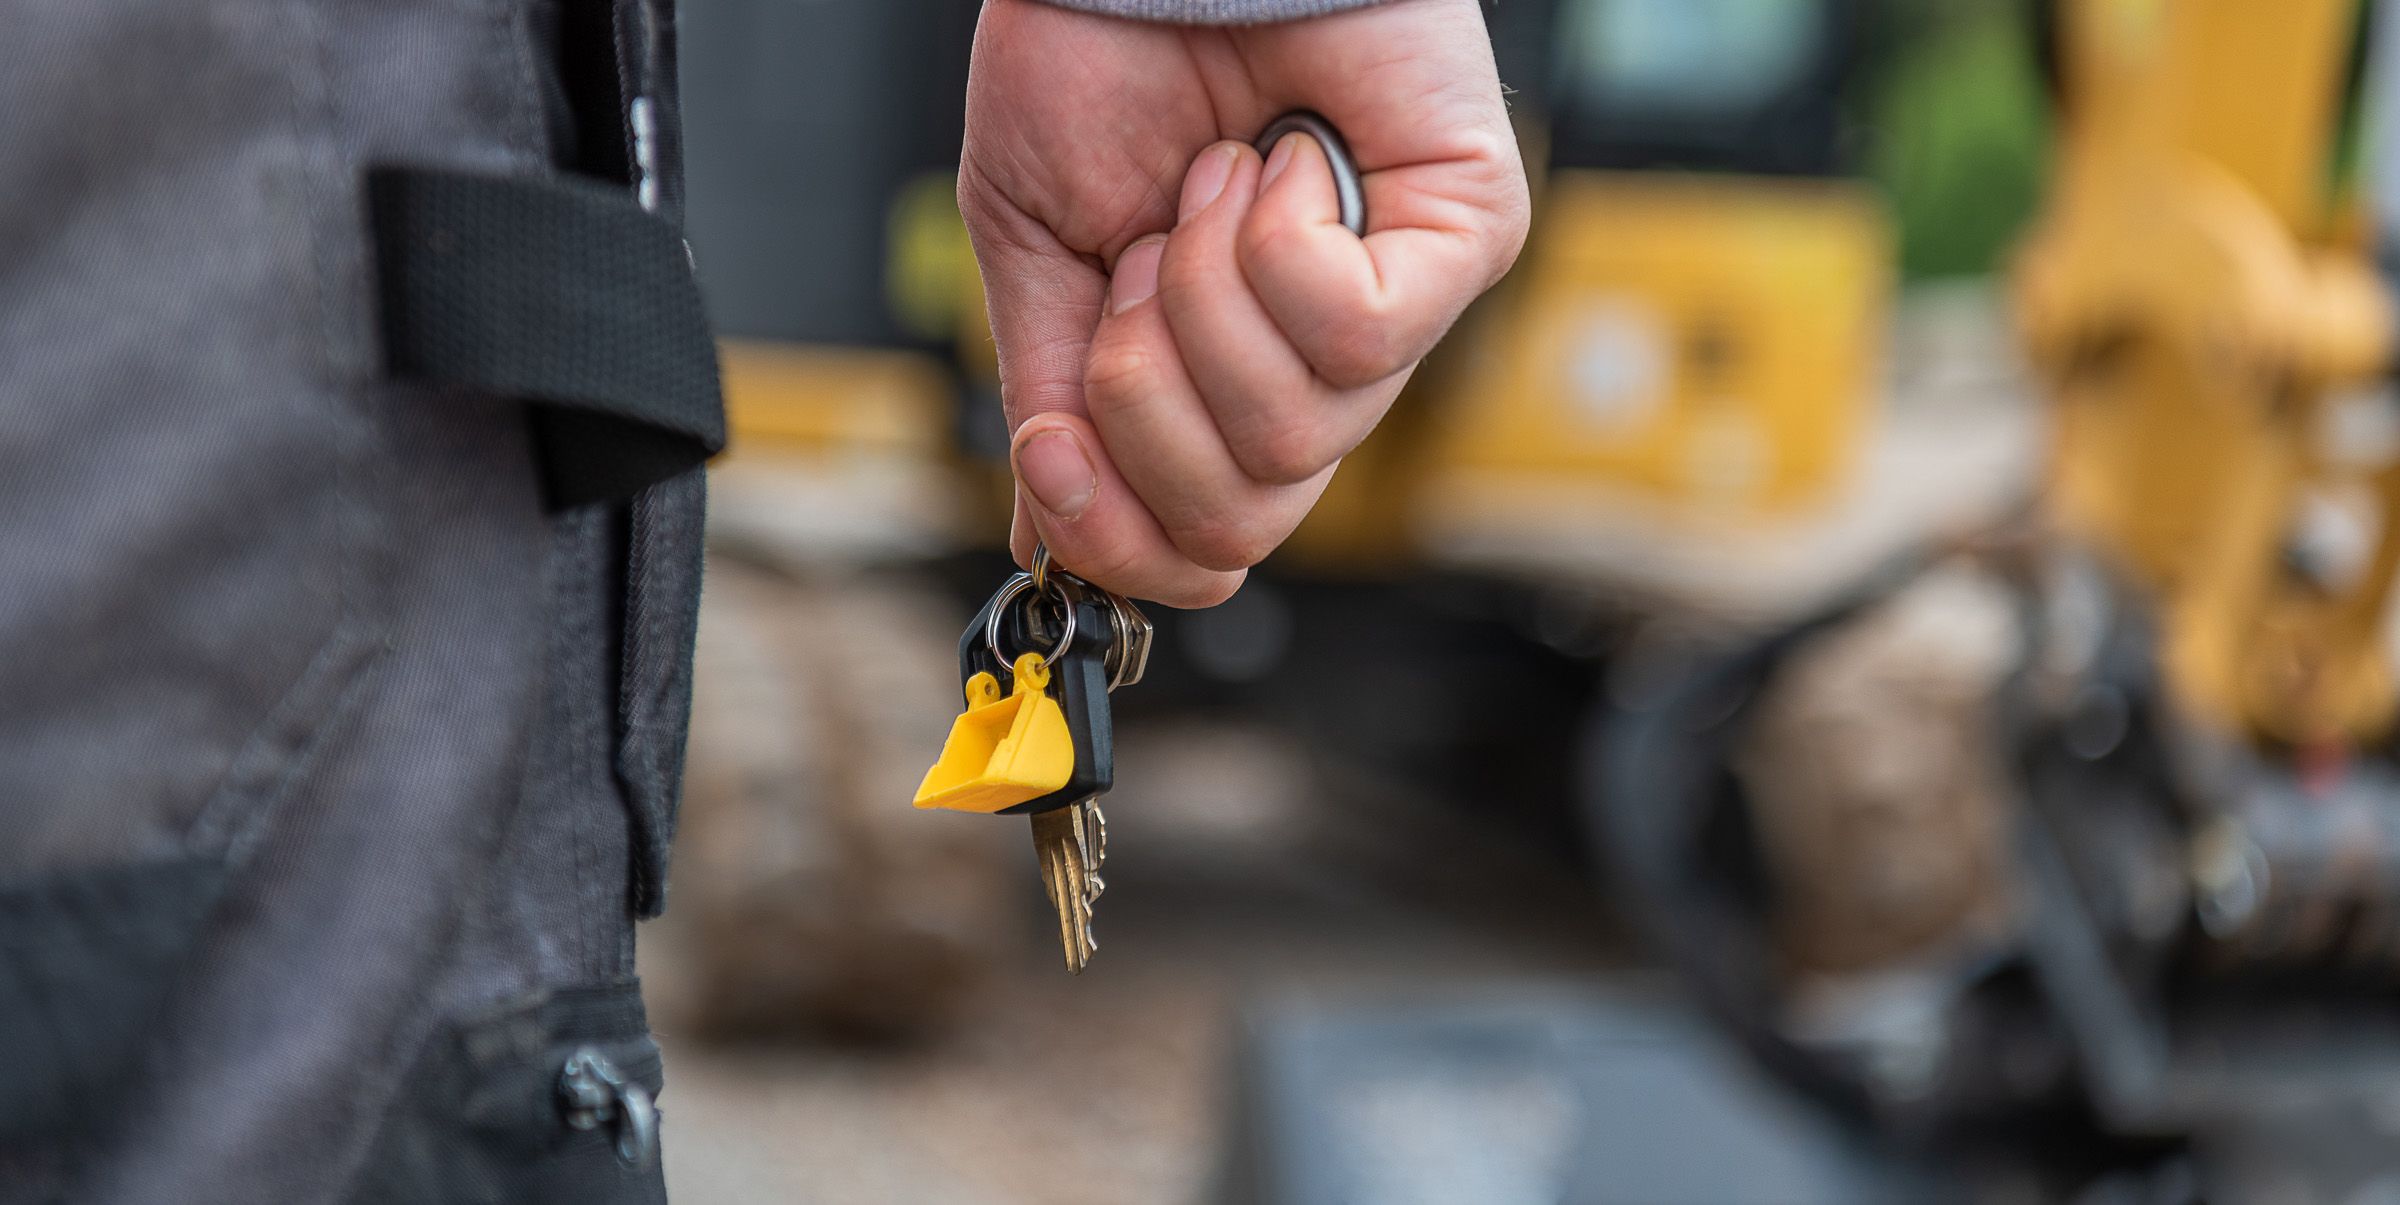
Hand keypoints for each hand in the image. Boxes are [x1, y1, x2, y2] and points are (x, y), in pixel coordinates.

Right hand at [959, 0, 1528, 605]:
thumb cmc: (1104, 61)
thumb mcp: (1041, 258)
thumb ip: (1055, 403)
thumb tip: (1042, 540)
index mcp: (1222, 380)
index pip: (1207, 543)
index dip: (1124, 534)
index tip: (1053, 465)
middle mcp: (1316, 367)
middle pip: (1243, 515)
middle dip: (1146, 404)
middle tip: (1136, 269)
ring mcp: (1399, 314)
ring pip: (1293, 434)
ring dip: (1206, 300)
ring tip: (1208, 187)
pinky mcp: (1469, 241)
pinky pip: (1360, 339)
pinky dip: (1278, 246)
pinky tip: (1276, 162)